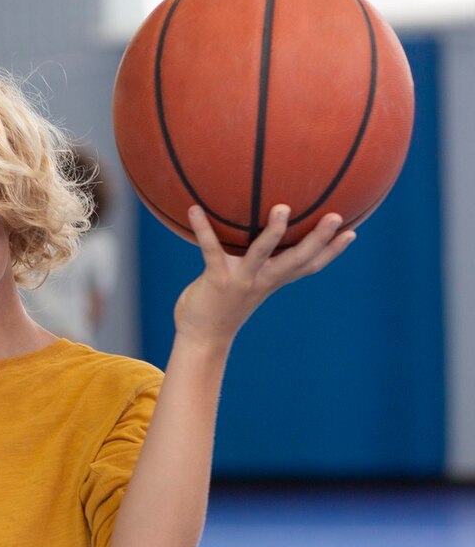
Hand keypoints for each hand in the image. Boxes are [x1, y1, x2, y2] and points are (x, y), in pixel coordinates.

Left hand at [177, 204, 355, 348]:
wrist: (201, 339)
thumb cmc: (221, 308)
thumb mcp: (246, 286)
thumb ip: (254, 267)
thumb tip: (253, 242)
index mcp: (272, 281)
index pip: (309, 266)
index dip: (332, 252)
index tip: (352, 232)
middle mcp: (262, 280)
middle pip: (298, 258)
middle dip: (319, 238)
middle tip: (336, 216)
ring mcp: (241, 280)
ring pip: (262, 253)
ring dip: (274, 232)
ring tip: (282, 208)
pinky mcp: (217, 279)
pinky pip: (210, 249)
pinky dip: (203, 228)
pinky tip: (194, 209)